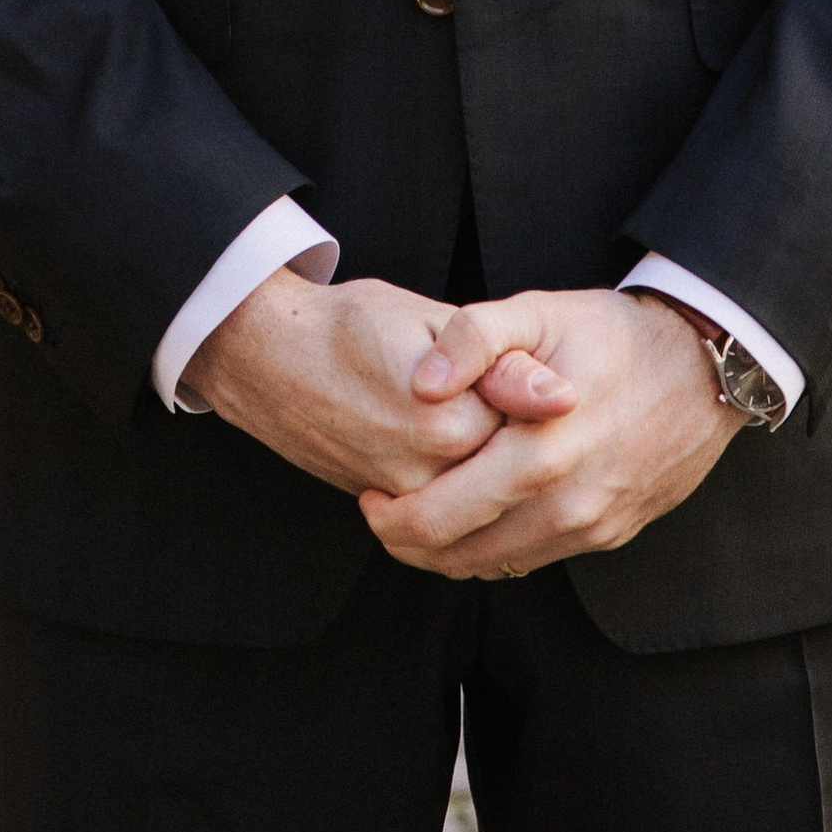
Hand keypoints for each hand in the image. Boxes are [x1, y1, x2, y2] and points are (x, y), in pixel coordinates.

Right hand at [189, 270, 576, 500]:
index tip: (523, 370)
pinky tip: (455, 445)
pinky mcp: (383, 503)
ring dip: (494, 466)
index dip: (535, 396)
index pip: (535, 429)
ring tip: (475, 414)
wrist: (268, 356)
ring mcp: (404, 497)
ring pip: (482, 496)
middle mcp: (430, 474)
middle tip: (494, 394)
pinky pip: (447, 511)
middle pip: (513, 472)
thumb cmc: (348, 325)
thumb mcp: (431, 321)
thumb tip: (563, 397)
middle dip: (519, 438)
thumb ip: (501, 364)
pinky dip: (463, 485)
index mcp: (453, 422)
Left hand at [361, 290, 739, 578]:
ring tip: (422, 513)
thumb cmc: (611, 334)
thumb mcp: (538, 313)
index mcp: (537, 451)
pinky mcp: (609, 534)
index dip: (388, 515)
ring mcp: (590, 526)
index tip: (368, 492)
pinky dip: (494, 549)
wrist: (704, 368)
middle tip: (381, 510)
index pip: (437, 516)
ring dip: (447, 552)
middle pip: (456, 555)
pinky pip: (533, 559)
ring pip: (493, 566)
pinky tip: (478, 516)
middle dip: (407, 540)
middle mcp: (565, 503)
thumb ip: (471, 337)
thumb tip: (421, 386)